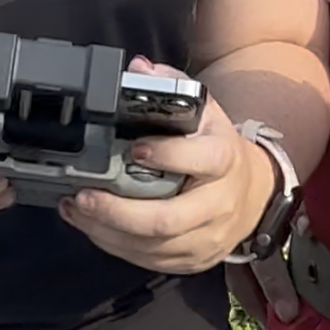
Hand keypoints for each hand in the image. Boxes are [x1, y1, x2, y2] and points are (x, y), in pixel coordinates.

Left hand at [58, 63, 274, 273]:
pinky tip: (92, 227)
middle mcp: (217, 204)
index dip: (166, 155)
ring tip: (76, 209)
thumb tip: (138, 69)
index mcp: (224, 160)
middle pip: (166, 219)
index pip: (200, 159)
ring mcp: (206, 238)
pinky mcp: (192, 260)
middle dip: (117, 211)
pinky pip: (149, 260)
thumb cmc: (218, 147)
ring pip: (151, 247)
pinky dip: (115, 245)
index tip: (133, 149)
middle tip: (83, 195)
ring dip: (106, 231)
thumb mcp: (204, 110)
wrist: (253, 193)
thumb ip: (171, 86)